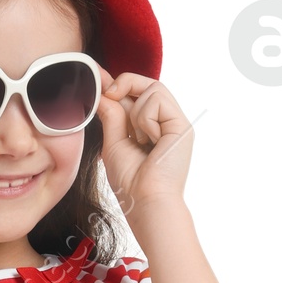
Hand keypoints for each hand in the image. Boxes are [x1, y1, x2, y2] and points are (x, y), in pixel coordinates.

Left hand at [96, 70, 192, 219]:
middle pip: (147, 84)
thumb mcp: (114, 143)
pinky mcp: (182, 124)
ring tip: (138, 138)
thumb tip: (103, 92)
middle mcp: (166, 123)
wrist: (146, 201)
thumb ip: (111, 116)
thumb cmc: (130, 182)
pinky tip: (148, 140)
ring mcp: (175, 123)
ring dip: (136, 111)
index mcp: (152, 128)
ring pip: (153, 88)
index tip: (99, 81)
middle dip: (124, 84)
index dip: (119, 85)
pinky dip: (145, 118)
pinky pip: (158, 99)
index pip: (137, 95)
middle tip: (109, 94)